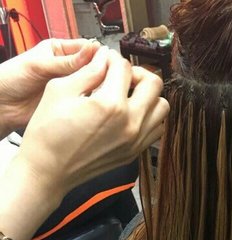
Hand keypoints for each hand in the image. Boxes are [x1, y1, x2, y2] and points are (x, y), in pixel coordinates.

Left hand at [0, 38, 99, 135]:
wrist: (2, 105)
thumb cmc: (10, 79)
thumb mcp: (40, 65)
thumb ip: (67, 61)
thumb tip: (92, 51)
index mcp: (58, 51)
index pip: (86, 49)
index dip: (98, 54)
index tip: (109, 60)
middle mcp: (66, 68)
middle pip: (91, 68)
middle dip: (100, 72)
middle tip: (110, 77)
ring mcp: (69, 86)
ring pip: (90, 85)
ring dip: (97, 88)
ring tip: (105, 90)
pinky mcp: (70, 103)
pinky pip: (85, 102)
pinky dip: (92, 102)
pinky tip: (96, 102)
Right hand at [0, 46, 168, 239]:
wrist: (49, 169)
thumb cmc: (48, 132)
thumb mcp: (60, 90)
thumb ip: (88, 71)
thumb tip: (104, 58)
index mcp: (110, 105)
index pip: (124, 67)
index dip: (111, 58)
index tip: (103, 61)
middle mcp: (130, 123)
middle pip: (154, 84)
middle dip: (138, 73)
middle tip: (122, 76)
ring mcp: (136, 140)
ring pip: (162, 107)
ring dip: (149, 96)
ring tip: (129, 96)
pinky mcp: (135, 152)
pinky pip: (157, 129)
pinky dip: (150, 117)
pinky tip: (131, 115)